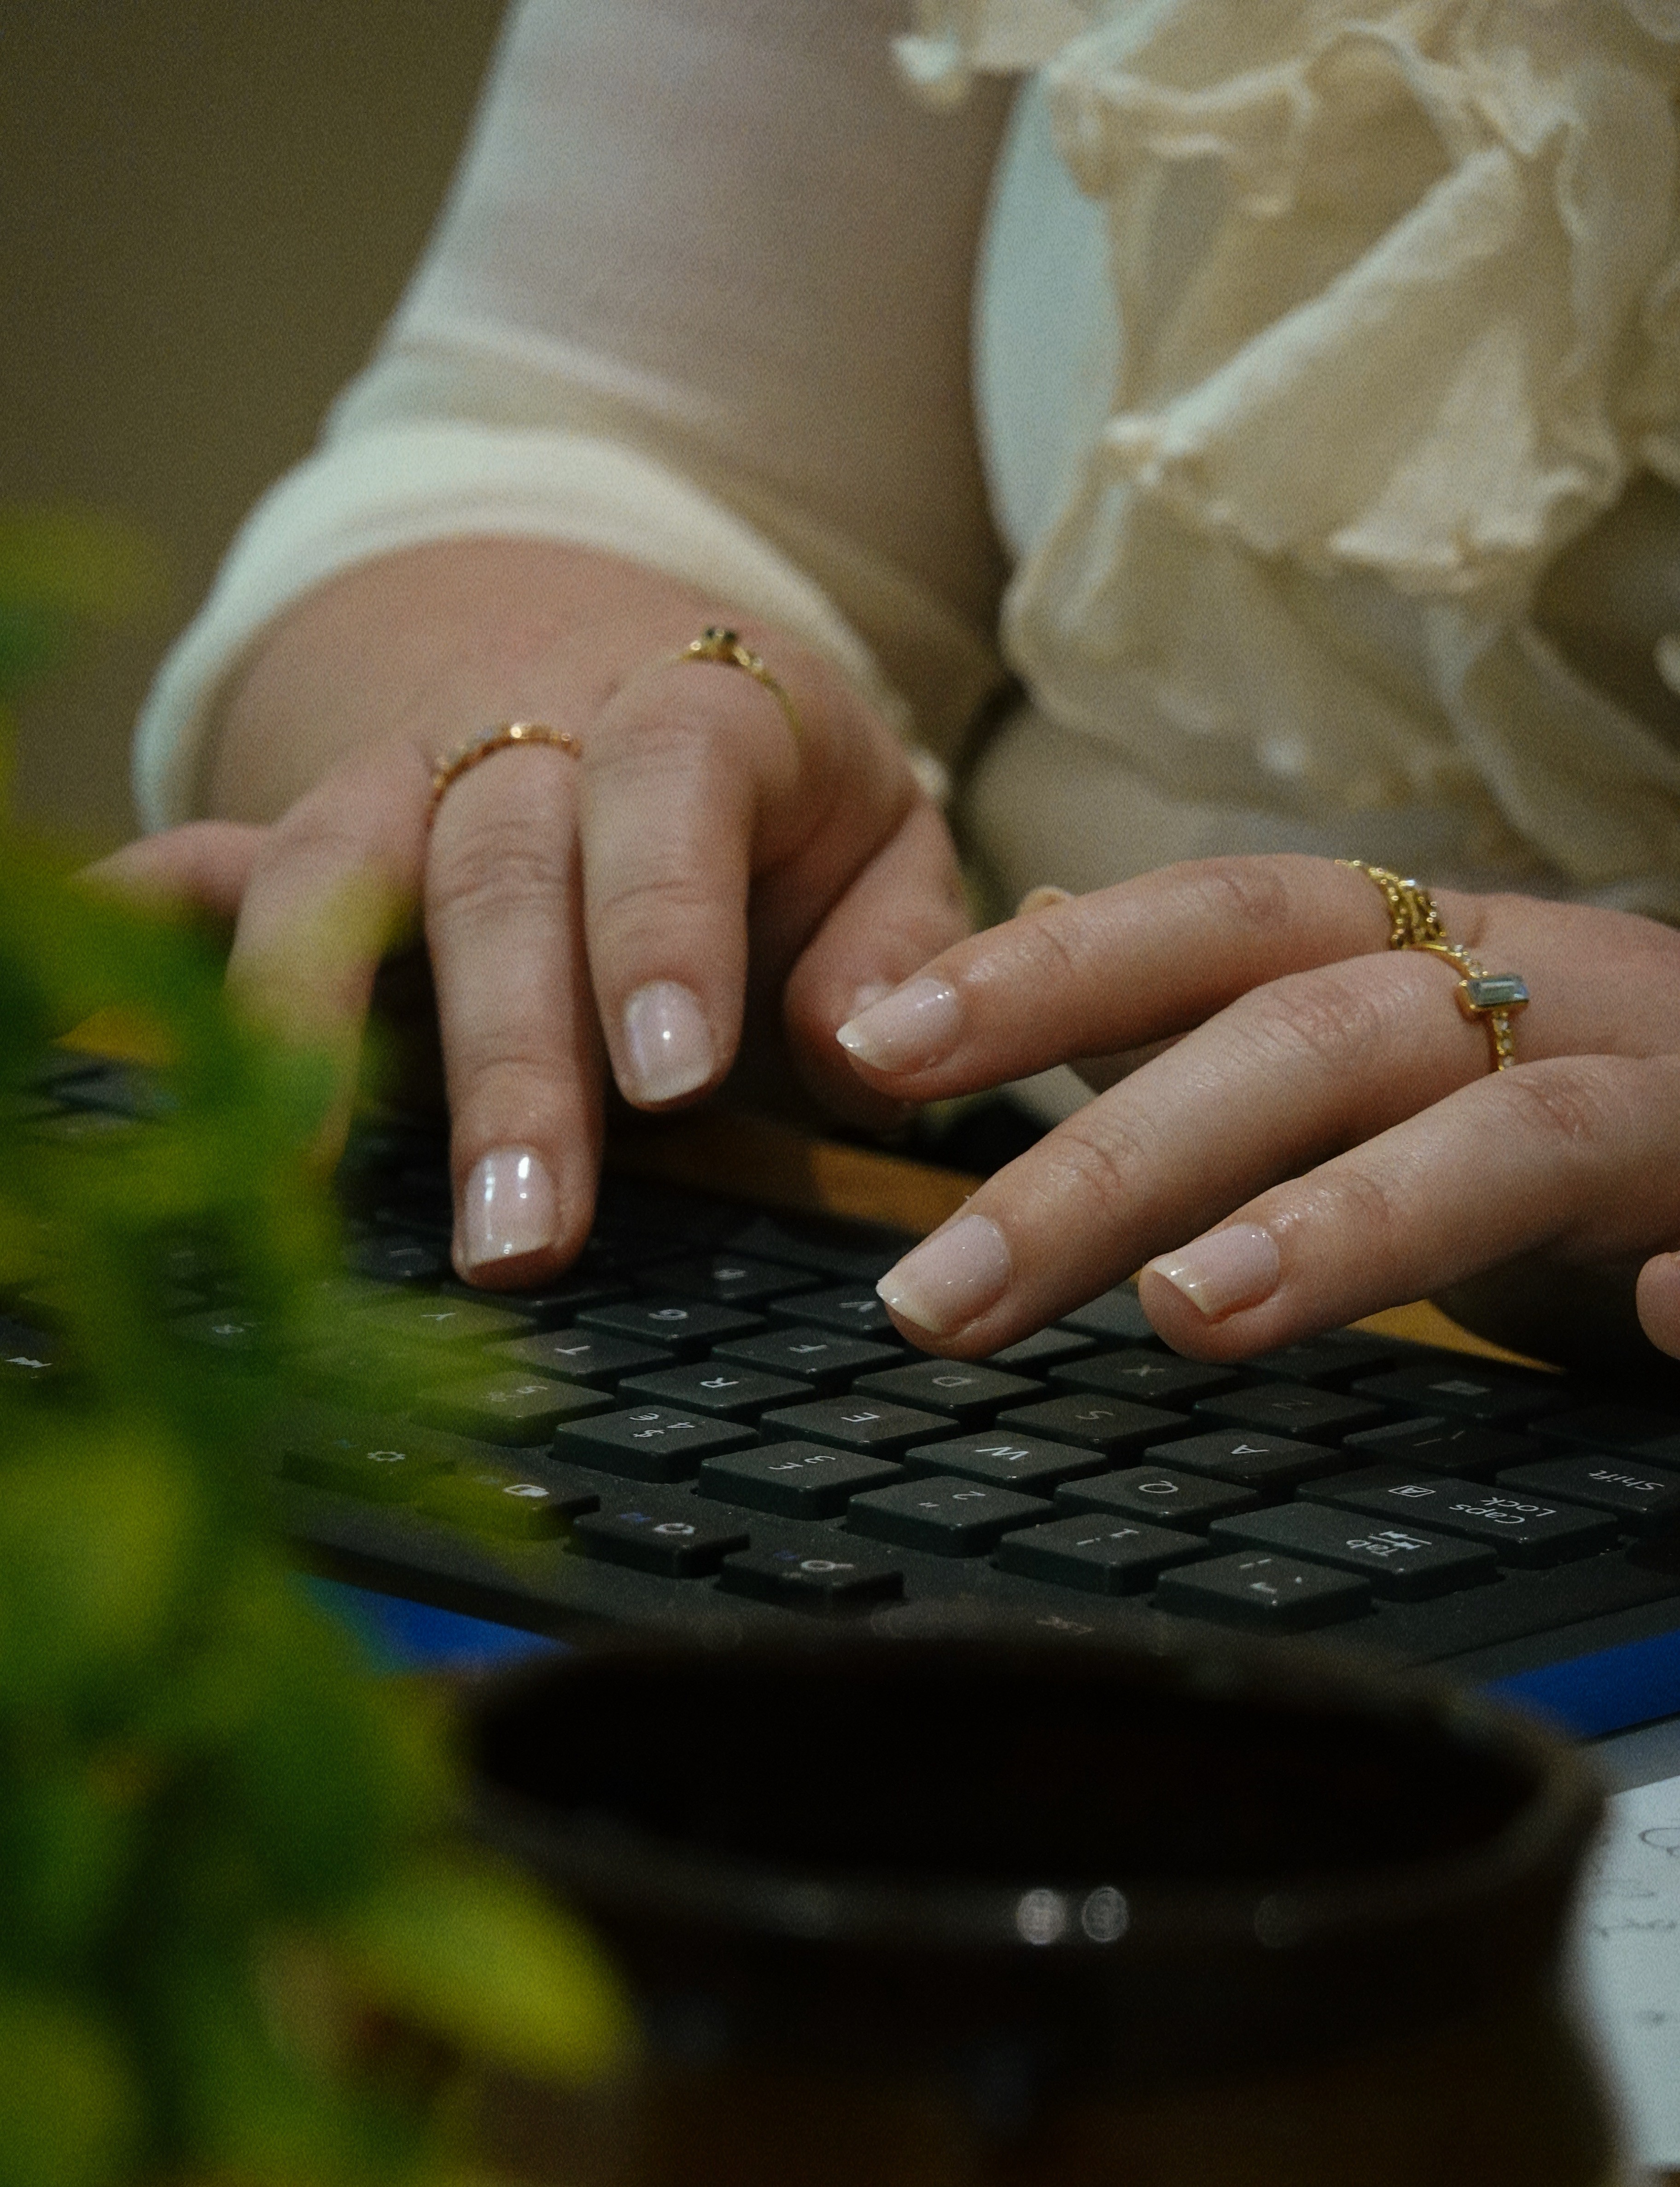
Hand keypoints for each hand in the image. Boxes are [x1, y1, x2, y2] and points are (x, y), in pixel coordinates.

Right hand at [91, 539, 966, 1280]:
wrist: (649, 680)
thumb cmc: (782, 800)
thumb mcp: (884, 843)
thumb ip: (898, 946)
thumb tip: (862, 1052)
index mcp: (697, 716)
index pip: (672, 791)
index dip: (663, 925)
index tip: (673, 1074)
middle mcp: (525, 736)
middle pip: (496, 874)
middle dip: (503, 1059)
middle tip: (522, 1232)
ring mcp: (398, 785)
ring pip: (331, 878)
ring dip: (313, 1034)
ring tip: (300, 1186)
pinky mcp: (314, 837)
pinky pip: (207, 860)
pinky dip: (142, 918)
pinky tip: (76, 978)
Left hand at [832, 855, 1679, 1361]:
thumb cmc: (1575, 1101)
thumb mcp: (1388, 1045)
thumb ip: (1222, 1009)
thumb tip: (1037, 935)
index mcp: (1440, 960)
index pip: (1220, 925)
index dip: (1049, 972)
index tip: (871, 1046)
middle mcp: (1552, 1005)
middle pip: (1320, 1041)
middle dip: (1117, 1161)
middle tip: (939, 1294)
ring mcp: (1675, 1110)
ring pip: (1516, 1144)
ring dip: (1353, 1223)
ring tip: (1195, 1313)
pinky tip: (1672, 1324)